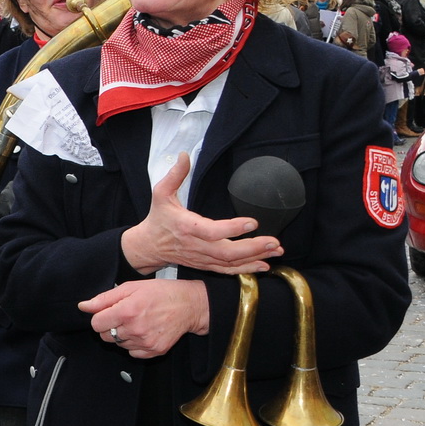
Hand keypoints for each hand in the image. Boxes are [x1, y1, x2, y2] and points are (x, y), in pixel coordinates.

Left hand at [79, 279, 209, 358]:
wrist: (189, 305)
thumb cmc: (160, 293)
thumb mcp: (130, 287)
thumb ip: (104, 299)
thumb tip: (83, 306)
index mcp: (127, 311)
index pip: (96, 324)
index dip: (100, 317)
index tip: (108, 313)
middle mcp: (135, 329)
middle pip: (105, 336)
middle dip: (109, 326)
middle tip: (124, 316)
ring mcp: (145, 342)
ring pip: (118, 345)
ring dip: (122, 335)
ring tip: (136, 322)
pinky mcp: (154, 351)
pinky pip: (132, 353)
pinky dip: (134, 344)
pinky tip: (144, 331)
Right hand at [120, 153, 280, 276]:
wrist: (149, 246)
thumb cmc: (158, 218)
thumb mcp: (160, 193)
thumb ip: (175, 175)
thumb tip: (185, 155)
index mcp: (186, 227)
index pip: (211, 231)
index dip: (232, 229)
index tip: (252, 222)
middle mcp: (195, 246)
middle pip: (226, 252)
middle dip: (252, 248)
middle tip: (274, 241)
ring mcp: (201, 257)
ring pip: (230, 262)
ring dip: (255, 257)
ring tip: (276, 250)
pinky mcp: (205, 264)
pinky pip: (227, 270)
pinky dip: (246, 269)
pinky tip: (264, 264)